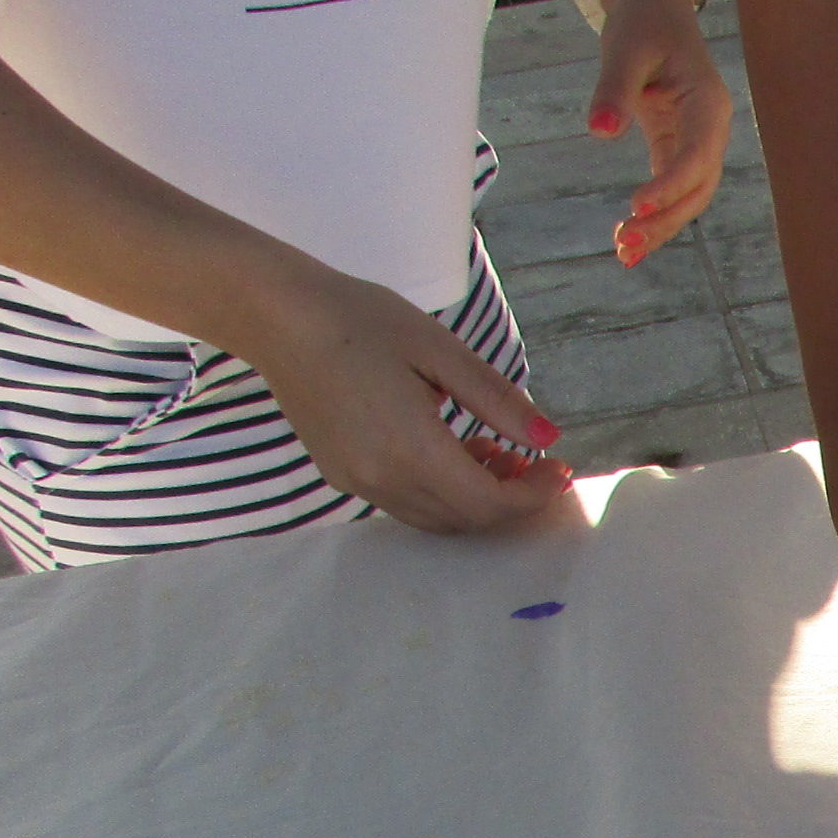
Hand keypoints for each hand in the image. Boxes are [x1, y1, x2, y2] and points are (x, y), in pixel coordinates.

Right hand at [241, 261, 572, 534]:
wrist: (278, 317)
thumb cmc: (362, 321)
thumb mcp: (442, 351)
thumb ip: (497, 400)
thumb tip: (549, 436)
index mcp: (411, 450)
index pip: (488, 503)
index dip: (532, 494)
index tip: (559, 467)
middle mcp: (381, 480)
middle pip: (465, 520)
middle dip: (509, 500)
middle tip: (534, 461)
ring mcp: (357, 483)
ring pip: (435, 518)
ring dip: (475, 499)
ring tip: (495, 452)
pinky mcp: (341, 475)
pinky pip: (405, 504)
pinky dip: (441, 492)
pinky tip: (451, 450)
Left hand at [589, 0, 732, 267]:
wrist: (652, 4)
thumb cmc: (641, 22)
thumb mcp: (623, 48)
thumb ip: (613, 89)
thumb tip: (599, 131)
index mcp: (707, 103)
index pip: (695, 155)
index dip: (669, 184)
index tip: (635, 206)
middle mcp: (709, 127)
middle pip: (698, 187)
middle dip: (666, 219)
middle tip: (626, 244)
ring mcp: (696, 139)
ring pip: (688, 195)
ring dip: (661, 226)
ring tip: (625, 253)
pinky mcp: (677, 144)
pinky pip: (671, 187)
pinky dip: (653, 212)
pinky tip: (628, 237)